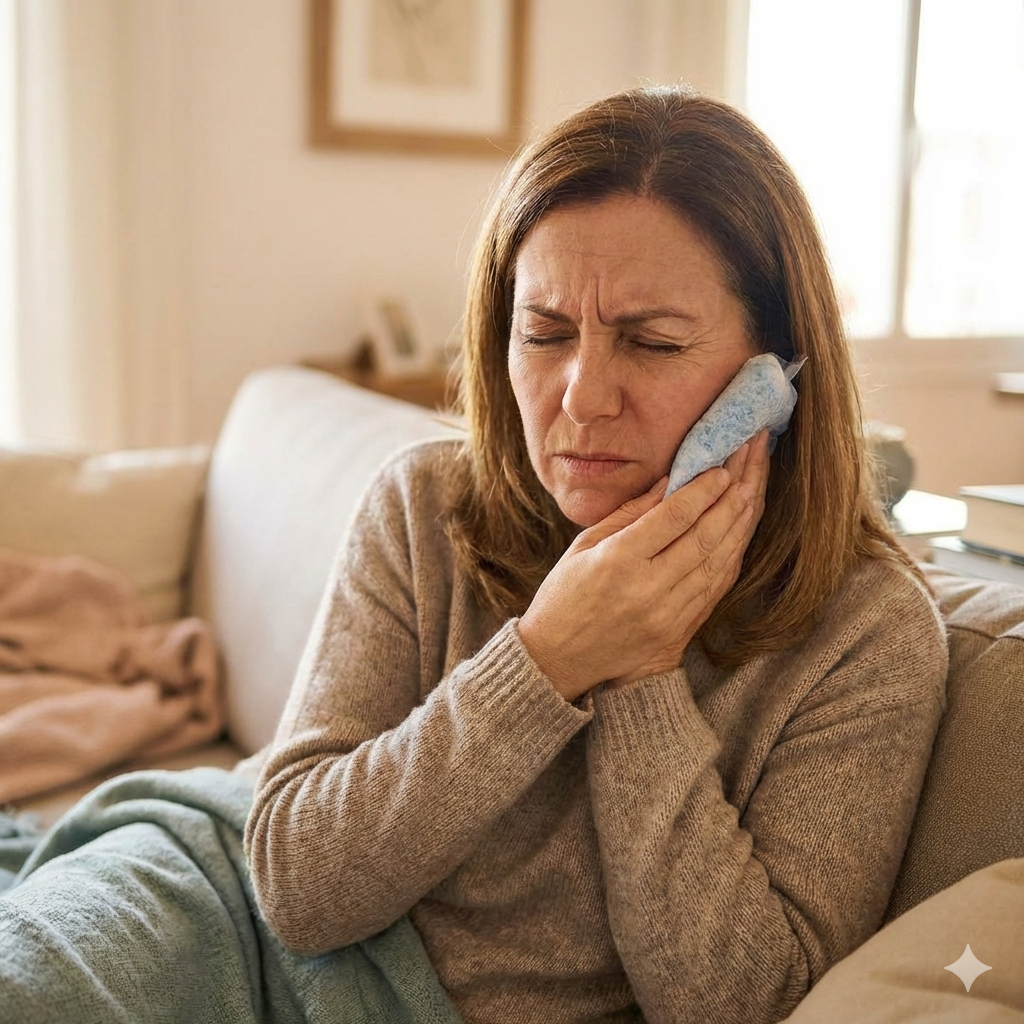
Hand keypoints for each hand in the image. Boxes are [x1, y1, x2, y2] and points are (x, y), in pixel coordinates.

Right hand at [517, 431, 769, 700]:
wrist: (558, 660)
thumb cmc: (563, 596)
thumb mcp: (584, 546)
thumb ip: (629, 514)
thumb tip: (669, 480)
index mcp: (618, 562)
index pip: (673, 517)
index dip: (702, 490)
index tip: (721, 466)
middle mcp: (648, 589)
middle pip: (704, 538)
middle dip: (730, 499)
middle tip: (747, 469)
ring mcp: (667, 615)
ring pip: (717, 563)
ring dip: (738, 525)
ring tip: (752, 493)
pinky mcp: (678, 632)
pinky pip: (715, 588)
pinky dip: (731, 557)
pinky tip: (739, 533)